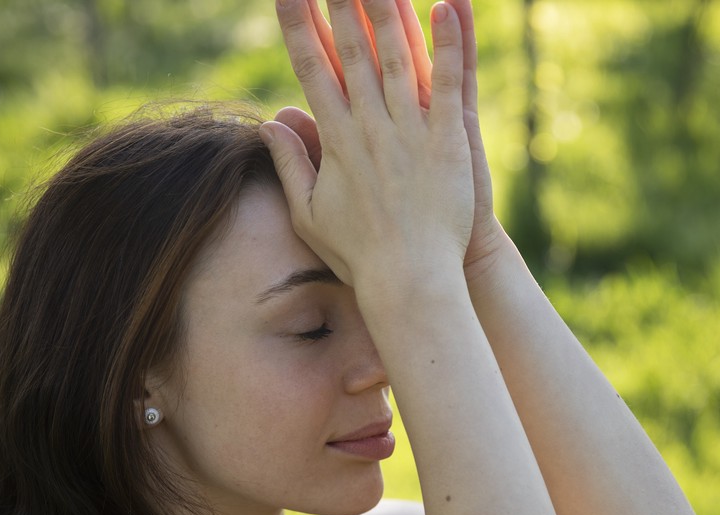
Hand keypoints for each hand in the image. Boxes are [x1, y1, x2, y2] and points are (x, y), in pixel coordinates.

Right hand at [261, 0, 473, 297]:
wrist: (410, 281)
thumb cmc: (359, 255)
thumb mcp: (310, 213)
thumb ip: (291, 165)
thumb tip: (270, 124)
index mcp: (336, 140)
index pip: (312, 69)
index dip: (298, 26)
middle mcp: (369, 127)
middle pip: (352, 51)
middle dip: (340, 2)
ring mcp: (409, 131)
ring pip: (399, 55)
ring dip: (389, 9)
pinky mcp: (447, 140)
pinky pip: (449, 82)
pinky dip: (449, 43)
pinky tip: (446, 4)